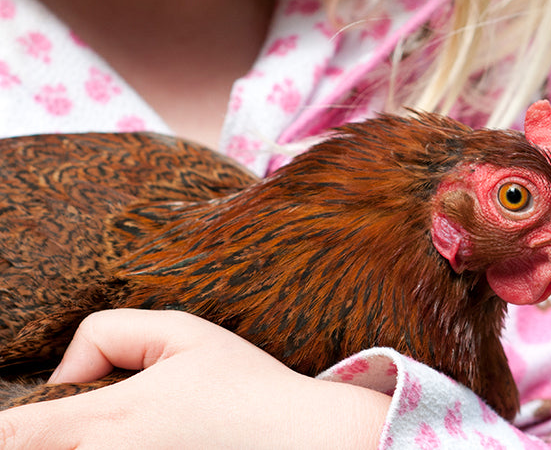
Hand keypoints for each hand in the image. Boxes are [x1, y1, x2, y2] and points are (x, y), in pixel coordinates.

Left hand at [0, 309, 390, 448]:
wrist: (303, 441)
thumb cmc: (246, 386)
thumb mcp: (184, 331)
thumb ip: (108, 333)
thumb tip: (66, 375)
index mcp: (109, 421)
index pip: (12, 435)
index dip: (3, 426)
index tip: (15, 418)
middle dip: (45, 436)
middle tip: (85, 419)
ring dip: (77, 446)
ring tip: (129, 429)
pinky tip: (147, 442)